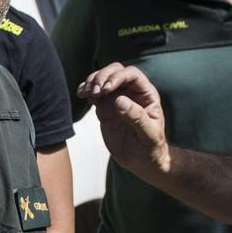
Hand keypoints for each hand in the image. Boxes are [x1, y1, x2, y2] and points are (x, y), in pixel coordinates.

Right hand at [78, 63, 169, 178]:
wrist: (140, 161)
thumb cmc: (150, 148)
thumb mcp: (148, 135)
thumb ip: (137, 117)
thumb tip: (120, 100)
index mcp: (146, 94)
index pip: (131, 75)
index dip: (117, 77)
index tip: (106, 89)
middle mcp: (131, 92)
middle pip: (115, 71)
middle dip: (102, 77)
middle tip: (95, 92)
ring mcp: (116, 98)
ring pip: (102, 79)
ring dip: (91, 82)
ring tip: (86, 94)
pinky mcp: (105, 107)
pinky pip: (93, 93)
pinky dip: (85, 90)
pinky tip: (81, 94)